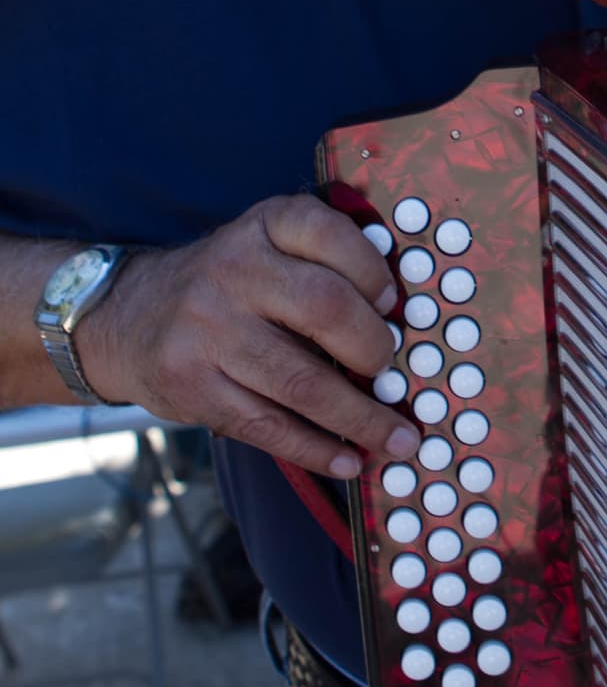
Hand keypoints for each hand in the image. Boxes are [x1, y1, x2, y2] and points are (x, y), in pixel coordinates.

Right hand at [76, 195, 416, 478]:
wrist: (127, 317)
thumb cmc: (227, 284)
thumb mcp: (266, 245)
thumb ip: (322, 262)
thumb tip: (400, 321)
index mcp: (263, 225)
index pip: (329, 233)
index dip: (373, 271)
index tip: (394, 307)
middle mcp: (233, 270)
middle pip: (324, 308)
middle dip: (374, 349)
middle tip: (394, 374)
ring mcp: (208, 330)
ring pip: (302, 381)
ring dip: (361, 419)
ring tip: (399, 441)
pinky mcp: (192, 386)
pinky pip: (268, 426)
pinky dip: (317, 449)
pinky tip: (349, 461)